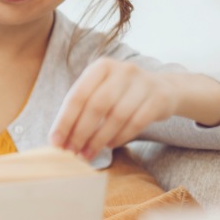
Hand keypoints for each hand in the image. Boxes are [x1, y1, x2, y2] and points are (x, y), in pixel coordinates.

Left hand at [49, 57, 177, 159]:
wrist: (162, 89)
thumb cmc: (121, 94)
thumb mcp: (100, 91)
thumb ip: (80, 110)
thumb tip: (59, 139)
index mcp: (101, 67)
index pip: (78, 95)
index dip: (65, 121)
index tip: (56, 142)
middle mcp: (122, 70)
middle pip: (97, 105)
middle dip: (81, 132)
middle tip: (73, 151)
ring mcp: (143, 83)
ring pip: (117, 116)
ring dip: (99, 139)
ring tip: (89, 153)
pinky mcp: (159, 98)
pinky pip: (136, 122)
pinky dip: (120, 137)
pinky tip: (110, 145)